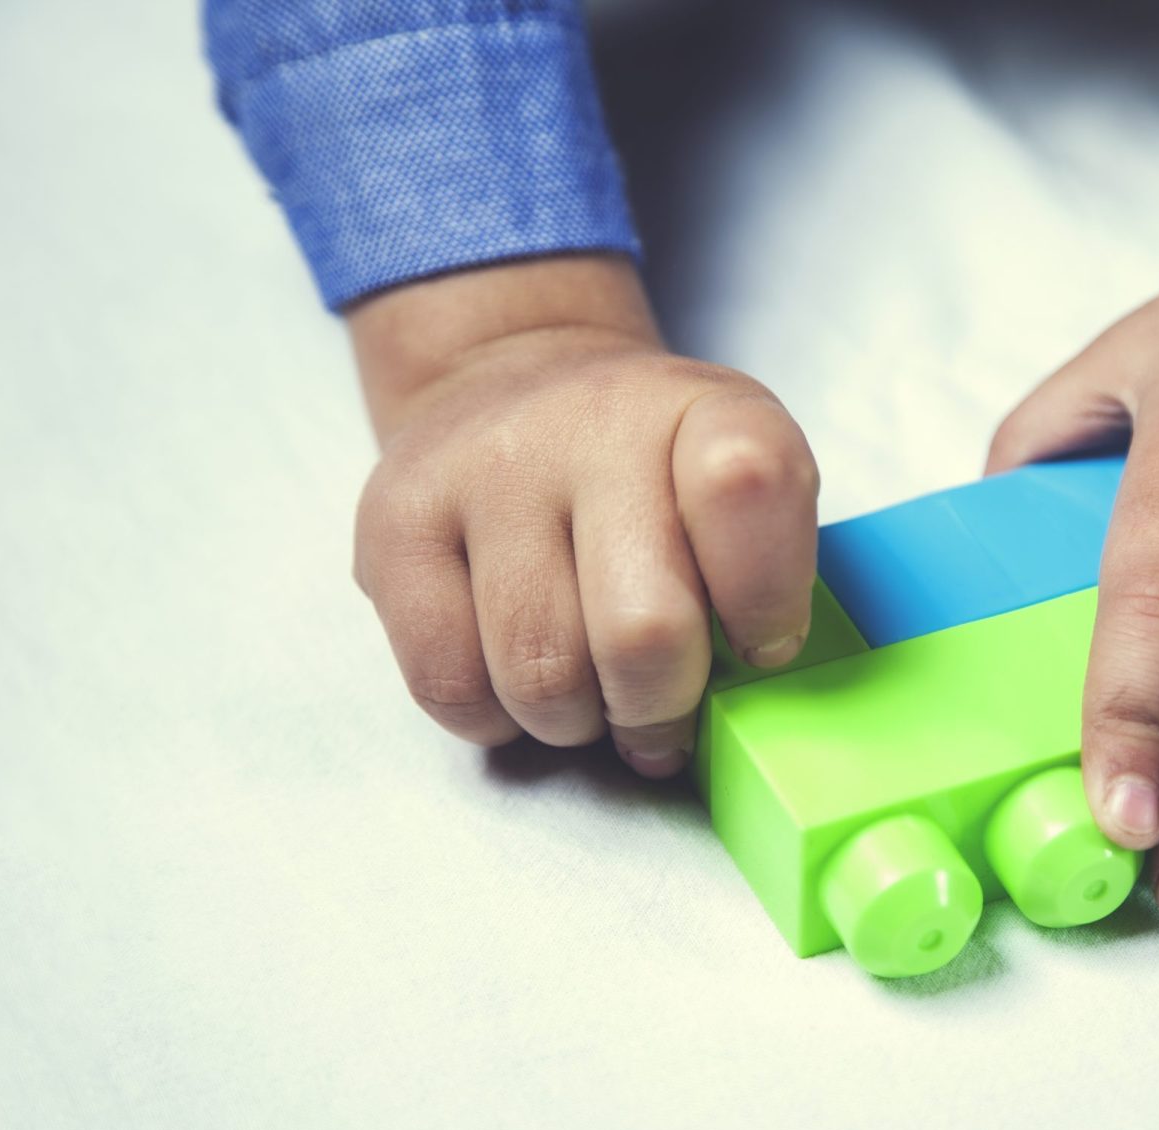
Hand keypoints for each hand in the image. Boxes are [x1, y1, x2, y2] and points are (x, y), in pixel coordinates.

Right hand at [347, 256, 817, 775]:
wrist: (511, 380)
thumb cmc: (648, 472)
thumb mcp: (737, 482)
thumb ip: (762, 573)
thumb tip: (749, 692)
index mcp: (702, 410)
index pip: (752, 485)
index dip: (765, 599)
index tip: (757, 642)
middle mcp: (591, 423)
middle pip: (642, 633)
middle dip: (660, 708)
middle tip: (660, 708)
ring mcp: (483, 467)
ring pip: (541, 677)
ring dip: (575, 720)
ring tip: (585, 688)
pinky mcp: (393, 520)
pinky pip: (450, 684)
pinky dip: (493, 718)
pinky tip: (510, 676)